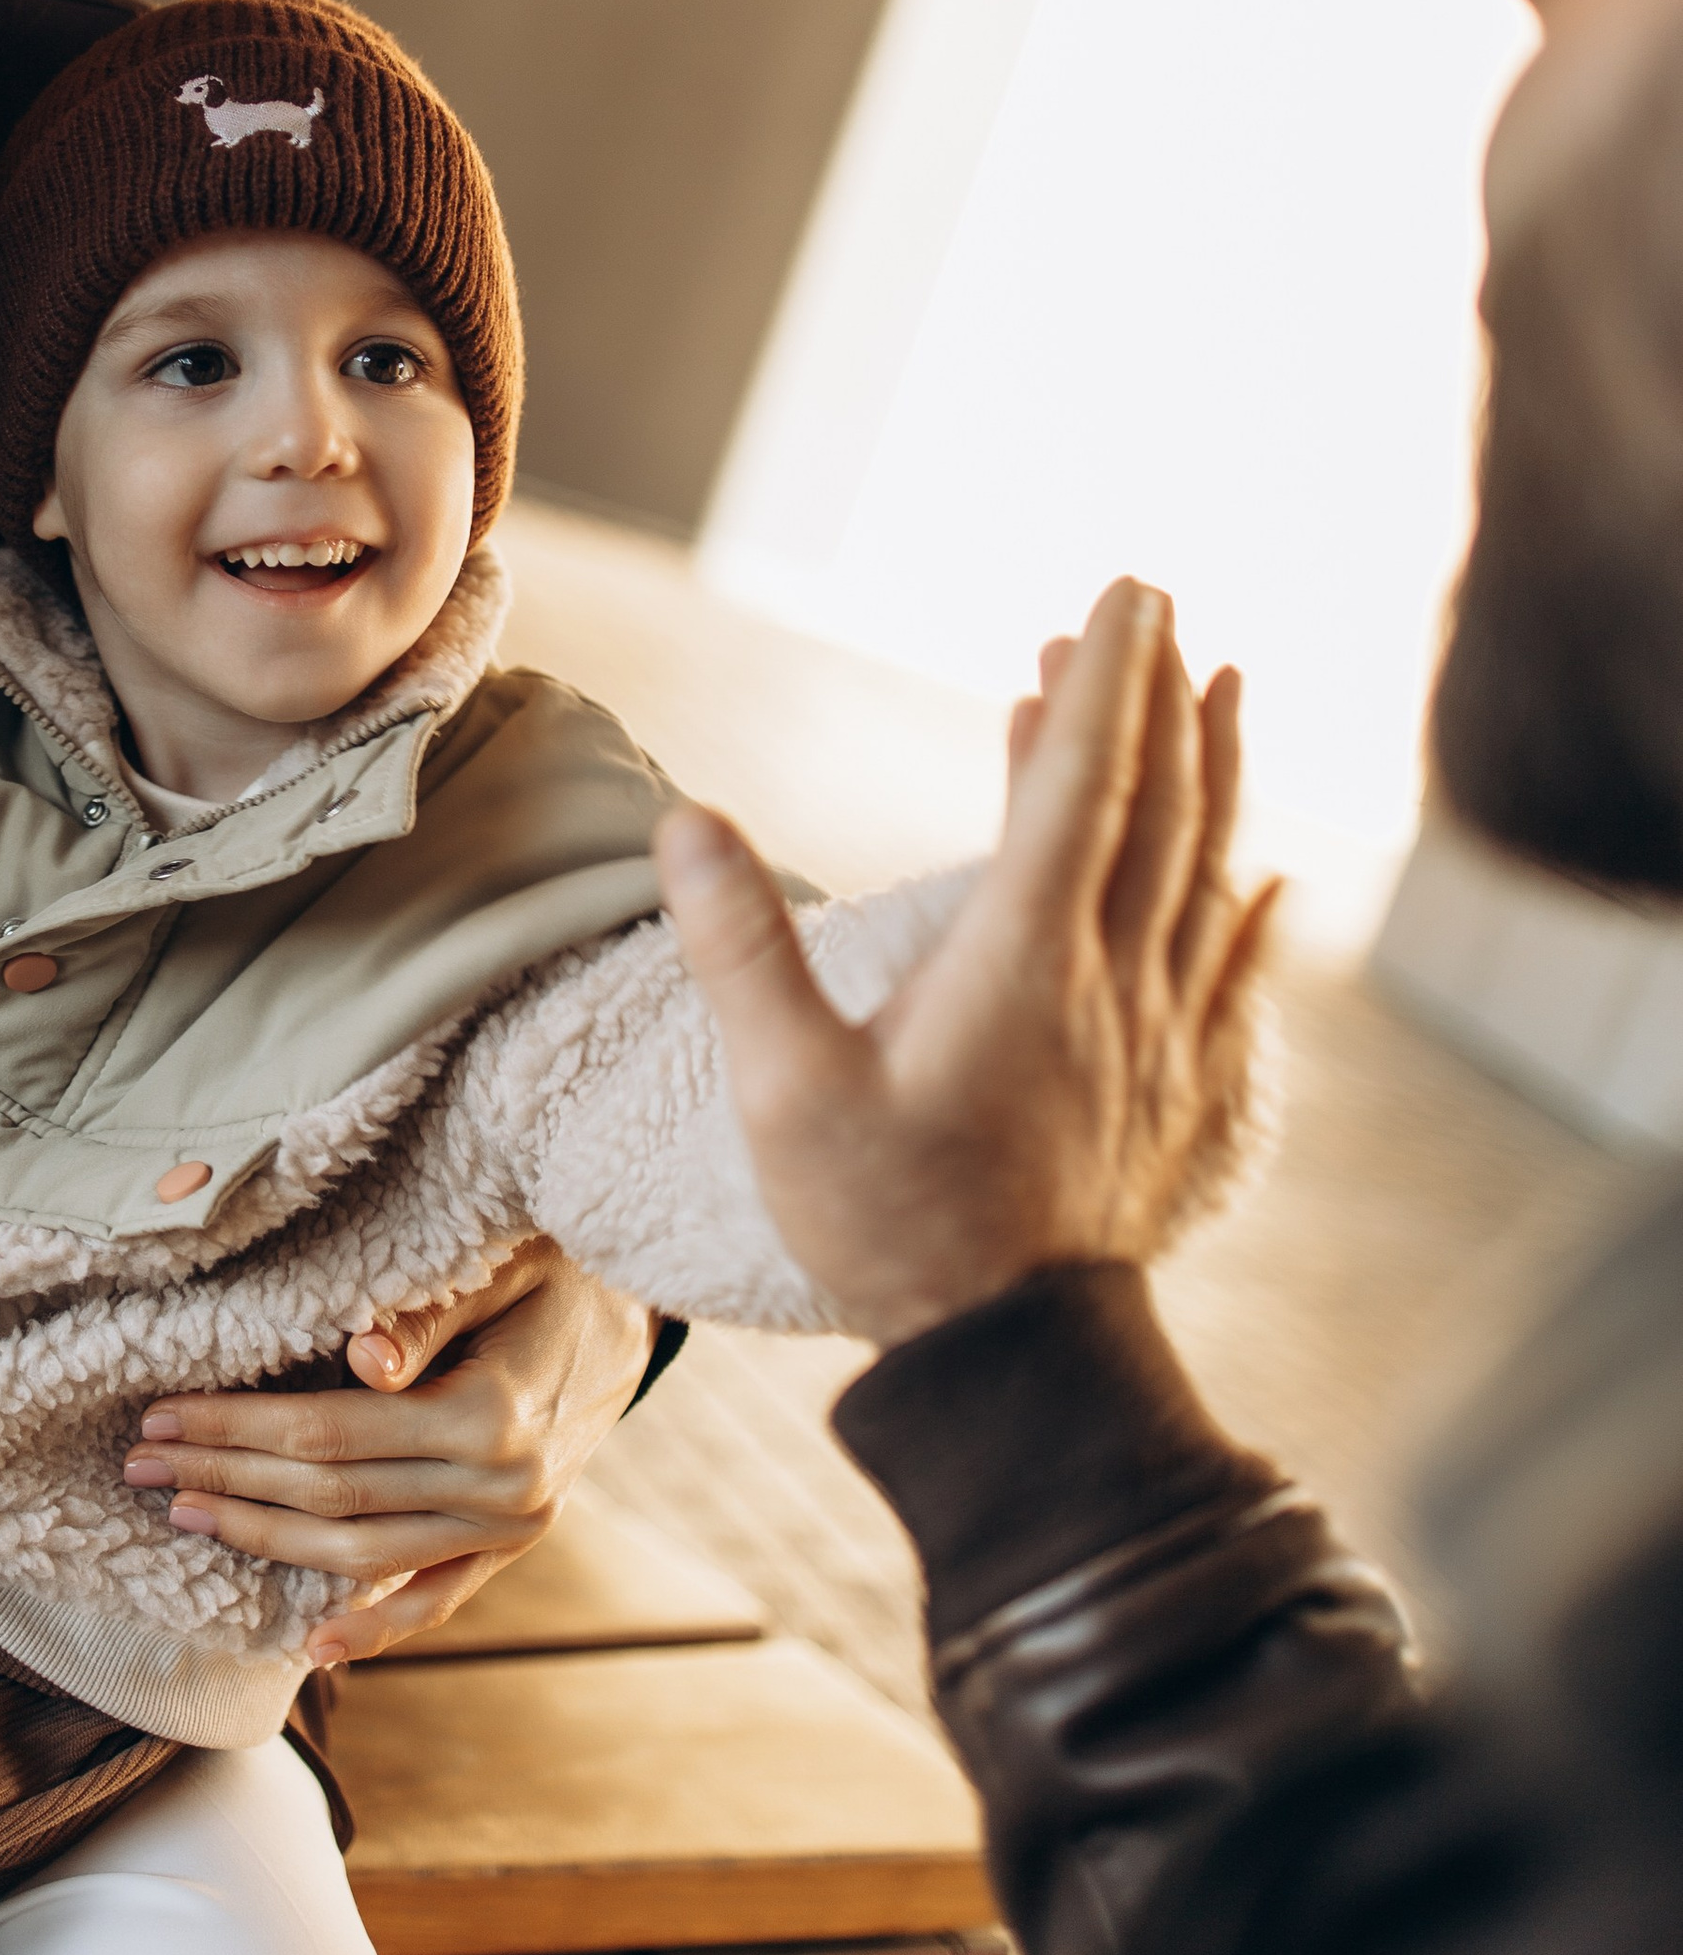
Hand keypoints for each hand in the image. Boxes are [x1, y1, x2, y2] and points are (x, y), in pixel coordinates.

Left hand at [122, 1244, 653, 1666]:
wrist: (631, 1315)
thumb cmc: (551, 1269)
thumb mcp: (498, 1265)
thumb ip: (429, 1313)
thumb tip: (362, 1356)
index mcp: (494, 1415)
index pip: (333, 1433)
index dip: (240, 1429)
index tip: (164, 1415)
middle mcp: (506, 1489)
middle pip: (333, 1498)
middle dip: (227, 1482)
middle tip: (141, 1464)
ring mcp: (513, 1529)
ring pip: (365, 1555)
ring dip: (266, 1541)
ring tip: (185, 1514)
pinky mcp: (515, 1547)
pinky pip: (438, 1600)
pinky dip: (377, 1626)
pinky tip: (313, 1645)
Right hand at [657, 577, 1275, 1348]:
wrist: (1011, 1360)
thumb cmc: (888, 1221)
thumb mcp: (785, 1090)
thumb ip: (740, 948)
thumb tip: (686, 821)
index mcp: (1021, 958)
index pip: (1078, 785)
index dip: (1104, 682)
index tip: (1123, 594)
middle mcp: (1109, 978)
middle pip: (1156, 805)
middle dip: (1155, 698)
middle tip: (1151, 612)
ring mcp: (1159, 1034)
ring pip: (1206, 869)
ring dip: (1213, 769)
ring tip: (1224, 684)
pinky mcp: (1183, 1090)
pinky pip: (1235, 968)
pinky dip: (1254, 898)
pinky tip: (1268, 869)